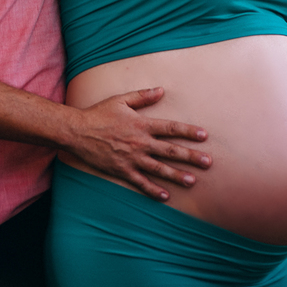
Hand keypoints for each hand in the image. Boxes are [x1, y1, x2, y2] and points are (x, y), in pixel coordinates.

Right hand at [67, 87, 210, 200]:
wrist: (77, 131)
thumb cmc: (99, 113)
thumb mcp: (121, 100)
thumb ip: (142, 96)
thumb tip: (161, 90)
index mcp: (142, 124)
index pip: (171, 128)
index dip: (188, 131)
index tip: (204, 136)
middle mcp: (140, 142)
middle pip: (170, 150)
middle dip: (191, 156)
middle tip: (208, 162)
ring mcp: (132, 158)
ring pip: (159, 169)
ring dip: (177, 175)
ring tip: (192, 181)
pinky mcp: (122, 170)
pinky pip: (140, 182)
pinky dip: (153, 190)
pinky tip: (165, 196)